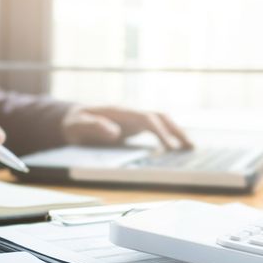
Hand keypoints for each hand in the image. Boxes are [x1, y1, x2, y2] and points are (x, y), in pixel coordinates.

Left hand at [61, 106, 191, 149]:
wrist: (72, 118)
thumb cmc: (74, 123)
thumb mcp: (77, 125)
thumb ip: (93, 127)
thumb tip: (114, 132)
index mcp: (120, 112)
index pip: (147, 119)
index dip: (160, 132)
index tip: (169, 147)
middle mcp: (131, 113)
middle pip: (160, 117)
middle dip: (176, 131)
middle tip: (189, 147)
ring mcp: (134, 119)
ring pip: (161, 122)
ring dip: (176, 133)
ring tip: (190, 149)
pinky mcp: (135, 127)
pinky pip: (156, 130)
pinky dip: (168, 137)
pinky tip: (176, 150)